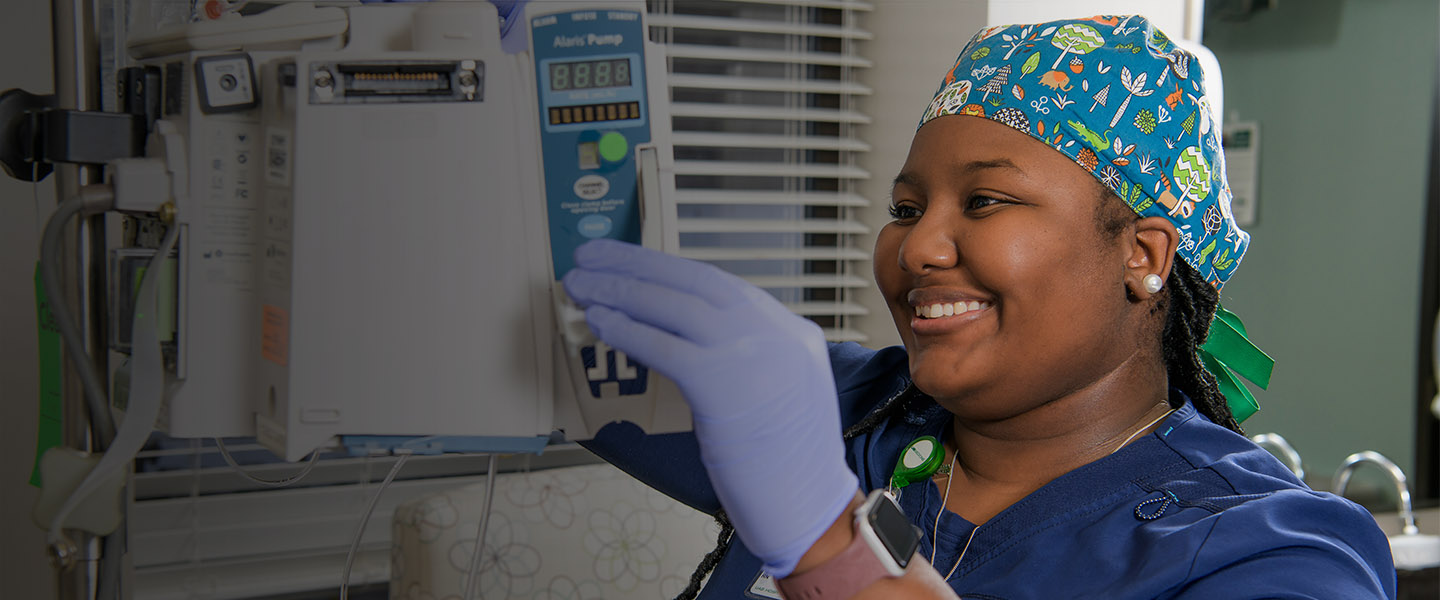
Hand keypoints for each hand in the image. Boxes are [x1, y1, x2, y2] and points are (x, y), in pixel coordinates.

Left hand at [563, 239, 858, 576]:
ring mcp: (751, 354)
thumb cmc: (790, 466)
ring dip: (619, 290)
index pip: (719, 285)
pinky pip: (664, 346)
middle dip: (635, 264)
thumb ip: (753, 359)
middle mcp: (774, 332)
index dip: (667, 270)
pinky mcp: (723, 384)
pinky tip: (599, 322)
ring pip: (675, 305)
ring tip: (580, 285)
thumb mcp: (787, 393)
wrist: (811, 507)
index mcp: (791, 332)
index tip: (630, 263)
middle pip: (694, 281)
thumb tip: (693, 342)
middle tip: (590, 256)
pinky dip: (627, 330)